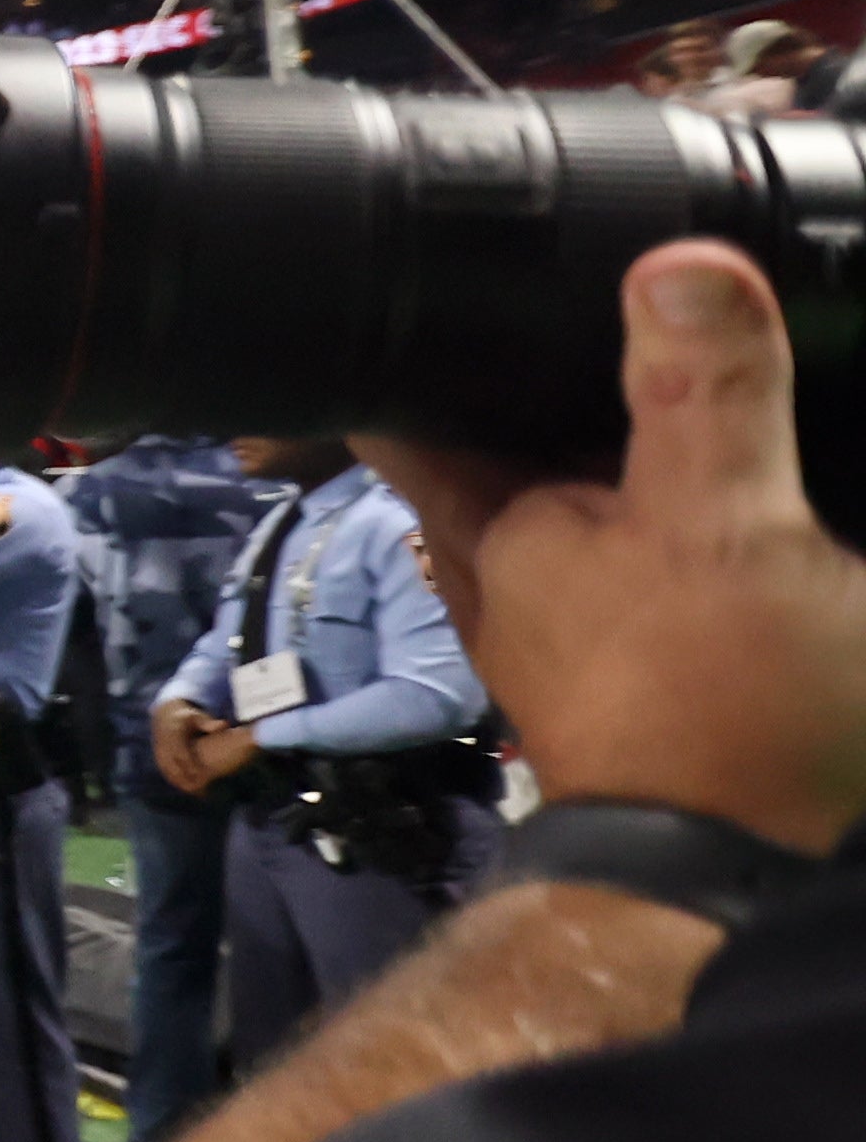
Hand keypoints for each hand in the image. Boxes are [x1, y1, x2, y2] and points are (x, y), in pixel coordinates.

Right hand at [160, 711, 263, 794]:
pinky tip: (190, 789)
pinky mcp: (159, 759)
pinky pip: (167, 773)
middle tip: (203, 791)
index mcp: (173, 734)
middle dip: (187, 781)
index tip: (204, 777)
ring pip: (169, 773)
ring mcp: (159, 753)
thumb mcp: (197, 717)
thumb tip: (225, 725)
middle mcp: (164, 745)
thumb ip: (209, 723)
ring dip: (182, 784)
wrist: (165, 717)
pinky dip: (177, 782)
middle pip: (174, 767)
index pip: (182, 755)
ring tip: (198, 793)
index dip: (191, 767)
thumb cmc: (188, 719)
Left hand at [366, 241, 865, 852]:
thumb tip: (679, 262)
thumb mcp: (724, 525)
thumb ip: (706, 397)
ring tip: (648, 362)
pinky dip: (660, 509)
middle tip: (537, 288)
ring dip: (600, 438)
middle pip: (488, 440)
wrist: (745, 878)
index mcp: (494, 519)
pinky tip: (709, 480)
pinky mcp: (640, 659)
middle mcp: (509, 566)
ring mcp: (571, 619)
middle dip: (511, 376)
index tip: (396, 266)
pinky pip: (633, 555)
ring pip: (564, 495)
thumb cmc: (711, 714)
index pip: (403, 400)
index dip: (403, 332)